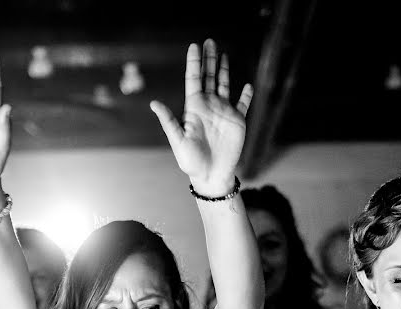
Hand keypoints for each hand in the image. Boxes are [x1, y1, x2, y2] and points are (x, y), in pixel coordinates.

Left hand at [150, 39, 253, 194]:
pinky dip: (246, 95)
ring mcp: (223, 112)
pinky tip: (247, 85)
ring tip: (222, 53)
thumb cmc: (191, 161)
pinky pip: (243, 104)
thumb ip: (169, 121)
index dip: (194, 63)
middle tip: (209, 41)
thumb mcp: (178, 140)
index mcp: (194, 108)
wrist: (210, 175)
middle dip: (209, 59)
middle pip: (208, 77)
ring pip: (223, 85)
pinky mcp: (237, 121)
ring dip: (223, 69)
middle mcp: (209, 106)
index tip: (194, 46)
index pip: (194, 79)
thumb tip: (154, 103)